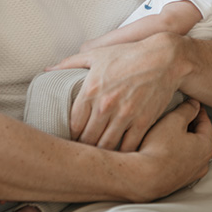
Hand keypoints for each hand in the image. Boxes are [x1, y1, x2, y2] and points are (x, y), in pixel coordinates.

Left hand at [47, 34, 188, 151]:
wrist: (164, 58)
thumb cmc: (129, 55)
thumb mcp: (97, 54)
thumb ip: (70, 63)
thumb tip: (48, 70)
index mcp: (91, 90)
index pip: (73, 125)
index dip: (72, 135)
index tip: (74, 138)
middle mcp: (105, 106)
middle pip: (87, 139)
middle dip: (85, 147)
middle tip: (85, 152)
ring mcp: (125, 116)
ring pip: (106, 147)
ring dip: (102, 153)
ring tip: (100, 157)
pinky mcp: (143, 122)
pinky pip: (128, 147)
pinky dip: (123, 154)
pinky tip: (120, 155)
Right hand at [132, 99, 211, 200]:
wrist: (143, 178)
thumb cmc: (158, 150)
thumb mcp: (173, 120)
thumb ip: (187, 109)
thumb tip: (193, 105)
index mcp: (206, 146)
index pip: (206, 123)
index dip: (197, 111)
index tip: (191, 105)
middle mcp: (202, 163)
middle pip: (199, 137)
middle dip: (189, 126)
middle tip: (177, 117)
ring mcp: (190, 175)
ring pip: (189, 151)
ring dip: (181, 141)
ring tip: (166, 133)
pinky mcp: (178, 181)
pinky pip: (180, 162)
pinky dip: (174, 154)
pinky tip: (161, 149)